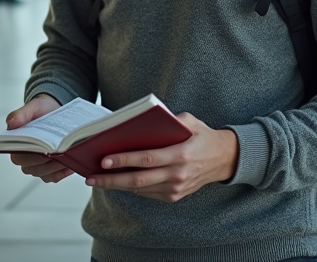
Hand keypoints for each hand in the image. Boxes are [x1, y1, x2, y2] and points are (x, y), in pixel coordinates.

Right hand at [5, 95, 73, 182]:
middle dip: (46, 163)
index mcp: (17, 143)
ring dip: (55, 168)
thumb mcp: (33, 107)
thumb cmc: (42, 109)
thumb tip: (10, 123)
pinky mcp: (48, 167)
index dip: (31, 157)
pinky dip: (60, 173)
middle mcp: (24, 156)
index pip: (19, 156)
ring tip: (67, 160)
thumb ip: (21, 114)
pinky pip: (52, 176)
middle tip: (60, 155)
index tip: (45, 151)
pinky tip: (69, 166)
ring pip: (43, 174)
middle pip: (32, 168)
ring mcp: (37, 164)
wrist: (55, 109)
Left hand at [83, 112, 237, 202]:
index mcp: (181, 154)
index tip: (104, 160)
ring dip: (117, 185)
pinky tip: (117, 181)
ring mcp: (176, 188)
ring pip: (140, 190)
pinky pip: (148, 193)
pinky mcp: (174, 196)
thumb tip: (142, 121)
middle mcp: (178, 174)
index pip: (147, 159)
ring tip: (98, 180)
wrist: (225, 159)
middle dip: (112, 179)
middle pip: (138, 180)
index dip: (124, 160)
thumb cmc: (203, 136)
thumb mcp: (190, 121)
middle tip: (92, 177)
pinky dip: (131, 188)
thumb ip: (169, 120)